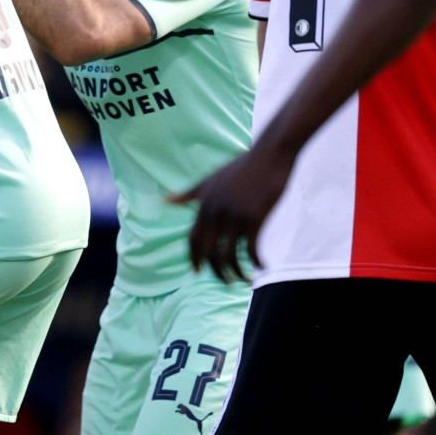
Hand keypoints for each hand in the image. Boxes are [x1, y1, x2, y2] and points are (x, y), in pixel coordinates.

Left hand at [169, 145, 295, 284]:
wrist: (271, 153)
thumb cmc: (243, 166)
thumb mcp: (212, 179)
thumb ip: (189, 194)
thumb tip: (165, 200)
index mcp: (204, 203)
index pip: (192, 239)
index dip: (194, 258)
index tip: (197, 272)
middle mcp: (216, 211)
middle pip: (209, 252)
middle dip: (215, 272)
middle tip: (226, 282)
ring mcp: (235, 214)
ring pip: (229, 256)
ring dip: (236, 273)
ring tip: (243, 280)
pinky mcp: (255, 217)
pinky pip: (251, 249)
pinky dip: (256, 262)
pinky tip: (263, 265)